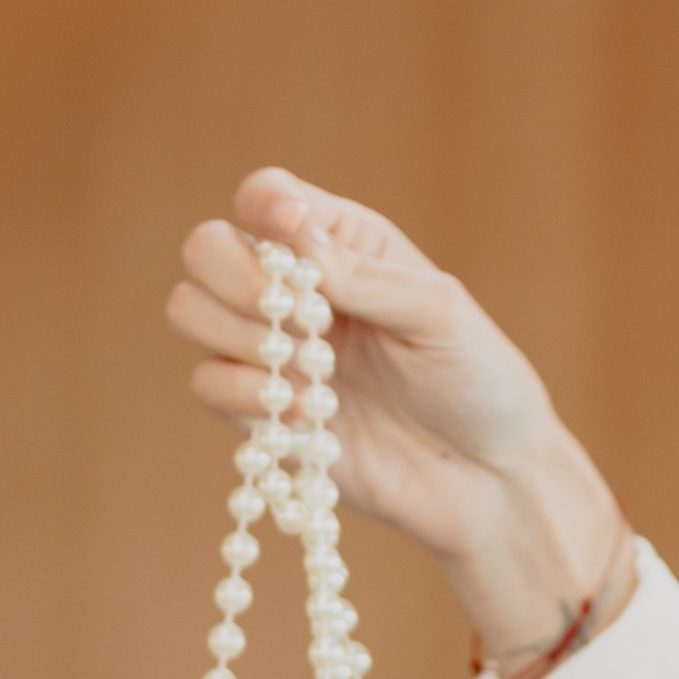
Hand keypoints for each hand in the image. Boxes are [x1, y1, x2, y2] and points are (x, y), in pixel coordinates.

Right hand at [168, 168, 631, 662]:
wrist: (489, 481)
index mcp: (342, 245)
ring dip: (236, 334)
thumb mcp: (438, 312)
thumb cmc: (479, 382)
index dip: (262, 207)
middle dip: (235, 276)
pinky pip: (206, 384)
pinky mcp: (264, 415)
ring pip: (189, 310)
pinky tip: (306, 413)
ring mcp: (274, 353)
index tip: (290, 234)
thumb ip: (361, 274)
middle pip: (207, 248)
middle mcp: (296, 291)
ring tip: (309, 371)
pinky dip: (241, 393)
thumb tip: (285, 235)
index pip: (265, 197)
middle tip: (298, 317)